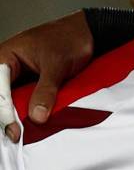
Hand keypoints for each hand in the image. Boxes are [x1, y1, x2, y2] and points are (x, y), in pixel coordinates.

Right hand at [0, 11, 92, 141]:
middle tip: (15, 135)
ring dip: (17, 115)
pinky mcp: (32, 84)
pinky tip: (31, 125)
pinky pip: (25, 100)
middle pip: (2, 96)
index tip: (13, 129)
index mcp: (7, 55)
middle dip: (7, 115)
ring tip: (20, 134)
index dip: (4, 110)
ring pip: (12, 100)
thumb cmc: (70, 39)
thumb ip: (46, 90)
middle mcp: (9, 66)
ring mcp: (20, 76)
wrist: (89, 34)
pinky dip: (28, 112)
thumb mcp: (57, 65)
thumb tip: (36, 116)